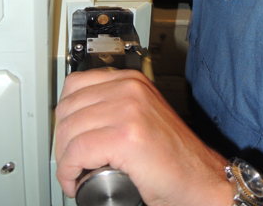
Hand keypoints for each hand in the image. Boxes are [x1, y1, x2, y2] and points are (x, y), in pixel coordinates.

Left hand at [54, 69, 231, 205]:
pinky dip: (69, 173)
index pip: (75, 85)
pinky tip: (78, 181)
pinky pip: (76, 153)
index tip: (70, 135)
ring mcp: (130, 111)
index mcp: (134, 81)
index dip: (66, 115)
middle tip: (73, 159)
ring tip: (78, 172)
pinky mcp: (126, 137)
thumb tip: (76, 115)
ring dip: (65, 160)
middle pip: (67, 109)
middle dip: (62, 140)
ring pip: (68, 132)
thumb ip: (116, 105)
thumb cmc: (174, 156)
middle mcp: (131, 90)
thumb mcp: (144, 116)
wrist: (200, 178)